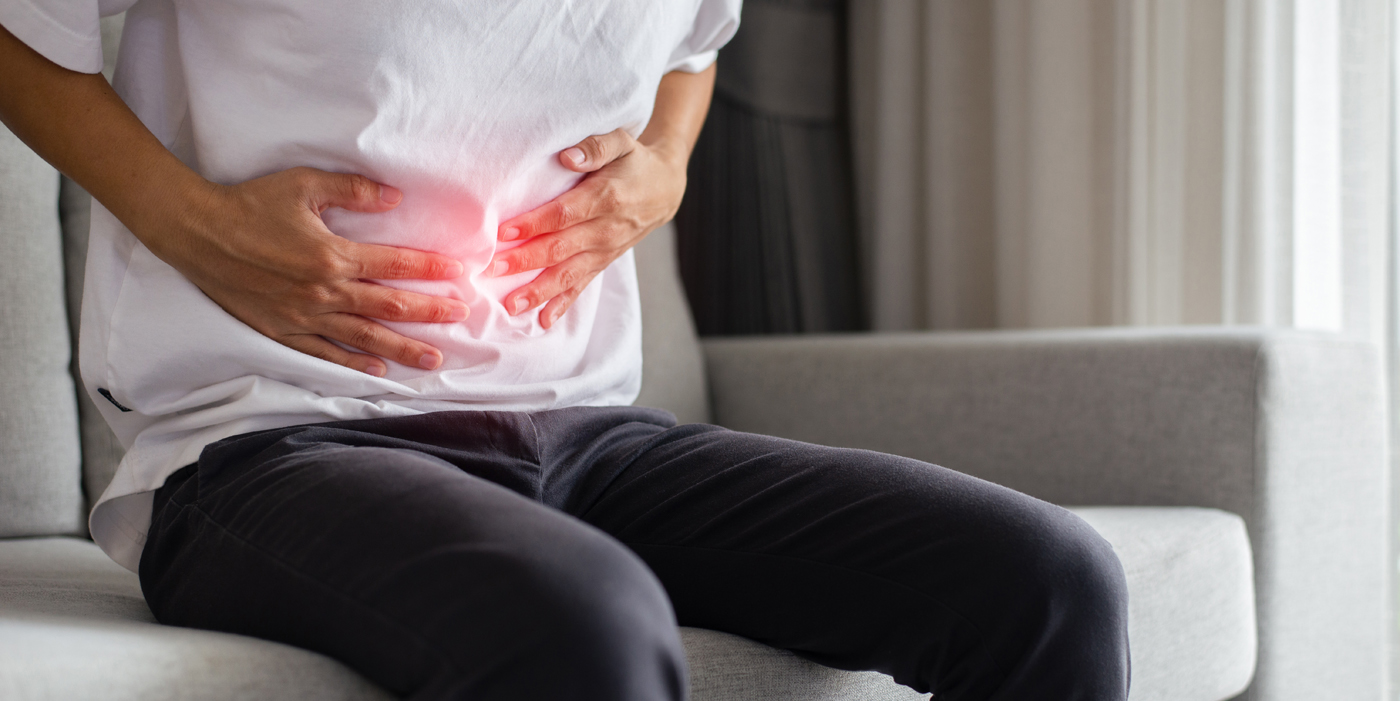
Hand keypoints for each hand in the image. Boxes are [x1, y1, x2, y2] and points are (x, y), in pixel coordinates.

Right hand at [144, 167, 468, 376]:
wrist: (196, 232)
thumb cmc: (250, 203)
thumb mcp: (304, 184)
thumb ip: (353, 191)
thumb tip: (395, 196)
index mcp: (331, 255)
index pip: (394, 265)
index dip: (430, 269)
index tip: (459, 274)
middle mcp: (323, 291)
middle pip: (388, 305)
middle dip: (429, 312)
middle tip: (461, 317)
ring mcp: (303, 316)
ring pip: (363, 337)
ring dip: (401, 348)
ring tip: (433, 359)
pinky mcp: (281, 331)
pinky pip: (324, 353)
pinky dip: (352, 364)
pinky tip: (377, 372)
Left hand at [488, 128, 688, 327]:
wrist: (665, 189)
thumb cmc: (636, 162)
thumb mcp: (622, 142)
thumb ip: (595, 147)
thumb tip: (567, 157)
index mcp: (606, 197)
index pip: (565, 214)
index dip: (535, 223)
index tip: (504, 231)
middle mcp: (606, 229)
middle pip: (561, 248)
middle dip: (526, 261)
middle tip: (493, 269)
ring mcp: (605, 250)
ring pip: (569, 274)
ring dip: (539, 291)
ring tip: (512, 305)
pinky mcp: (604, 262)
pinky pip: (582, 286)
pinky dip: (563, 304)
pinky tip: (543, 320)